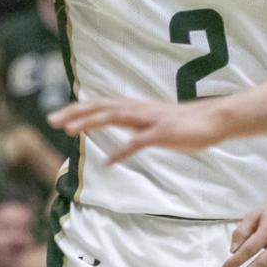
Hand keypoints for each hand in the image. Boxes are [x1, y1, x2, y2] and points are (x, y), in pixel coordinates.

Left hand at [49, 95, 226, 164]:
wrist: (214, 120)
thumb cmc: (185, 123)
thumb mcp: (154, 121)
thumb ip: (135, 123)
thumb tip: (121, 127)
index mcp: (135, 107)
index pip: (100, 105)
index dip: (78, 109)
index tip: (57, 116)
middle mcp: (139, 109)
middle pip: (100, 107)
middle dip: (75, 113)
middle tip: (51, 120)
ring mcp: (150, 120)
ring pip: (114, 117)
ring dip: (90, 123)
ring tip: (69, 131)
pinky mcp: (162, 133)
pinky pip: (138, 142)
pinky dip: (122, 151)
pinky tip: (108, 162)